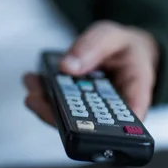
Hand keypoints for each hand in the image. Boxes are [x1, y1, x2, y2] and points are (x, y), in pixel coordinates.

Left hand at [24, 21, 158, 124]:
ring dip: (46, 104)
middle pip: (89, 124)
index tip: (79, 123)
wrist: (124, 50)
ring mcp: (94, 112)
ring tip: (32, 85)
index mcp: (135, 96)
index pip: (126, 122)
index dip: (104, 130)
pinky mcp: (79, 108)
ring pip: (70, 119)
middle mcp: (113, 112)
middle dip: (59, 113)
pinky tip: (34, 80)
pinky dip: (45, 94)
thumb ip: (94, 46)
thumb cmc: (125, 47)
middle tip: (37, 98)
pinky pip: (62, 108)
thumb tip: (68, 66)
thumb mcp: (113, 36)